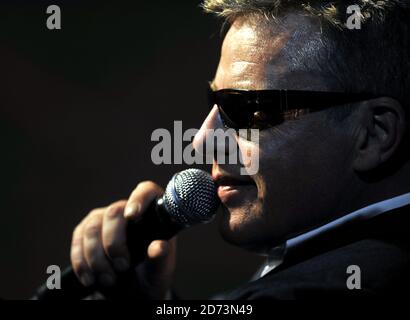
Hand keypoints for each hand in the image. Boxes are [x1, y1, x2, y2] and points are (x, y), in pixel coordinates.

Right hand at [70, 181, 175, 298]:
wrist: (131, 289)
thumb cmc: (151, 273)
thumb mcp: (161, 270)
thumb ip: (162, 257)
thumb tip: (158, 247)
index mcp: (151, 213)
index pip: (147, 191)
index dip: (138, 198)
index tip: (132, 216)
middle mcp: (126, 209)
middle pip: (113, 213)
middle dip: (114, 243)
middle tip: (122, 267)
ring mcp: (103, 218)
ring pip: (92, 228)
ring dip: (97, 258)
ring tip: (109, 279)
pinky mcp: (84, 231)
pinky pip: (77, 241)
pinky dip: (82, 263)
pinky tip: (91, 279)